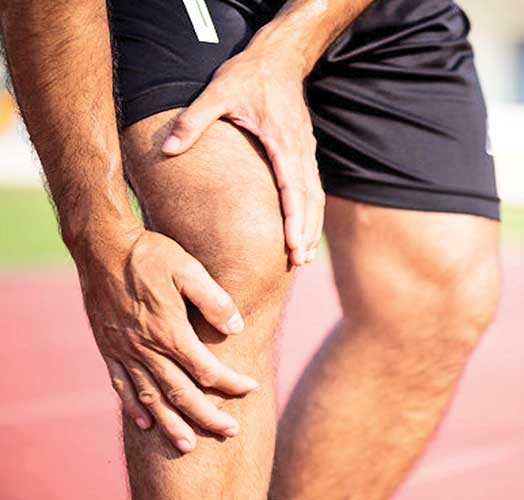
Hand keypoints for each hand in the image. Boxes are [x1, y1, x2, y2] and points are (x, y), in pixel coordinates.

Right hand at [75, 227, 258, 453]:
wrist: (101, 245)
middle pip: (181, 393)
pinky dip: (134, 408)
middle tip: (229, 432)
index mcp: (169, 331)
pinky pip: (121, 386)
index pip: (207, 370)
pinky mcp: (108, 347)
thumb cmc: (150, 253)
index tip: (252, 387)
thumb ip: (213, 299)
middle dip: (207, 416)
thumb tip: (236, 327)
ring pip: (151, 397)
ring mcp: (124, 350)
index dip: (232, 382)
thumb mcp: (188, 268)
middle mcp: (146, 348)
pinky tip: (145, 424)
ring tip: (187, 445)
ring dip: (171, 423)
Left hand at [160, 42, 323, 266]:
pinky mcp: (304, 150)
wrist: (280, 57)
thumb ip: (193, 122)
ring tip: (304, 256)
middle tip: (300, 261)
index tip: (293, 244)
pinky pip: (313, 187)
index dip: (294, 219)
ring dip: (312, 226)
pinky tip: (305, 228)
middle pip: (310, 200)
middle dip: (306, 232)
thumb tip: (168, 150)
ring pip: (315, 196)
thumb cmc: (248, 75)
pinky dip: (311, 211)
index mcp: (282, 142)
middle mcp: (300, 151)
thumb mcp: (216, 93)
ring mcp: (305, 152)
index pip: (293, 189)